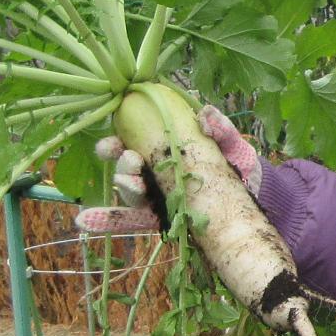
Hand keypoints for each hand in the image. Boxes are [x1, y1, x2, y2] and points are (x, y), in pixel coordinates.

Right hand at [73, 105, 261, 234]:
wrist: (251, 193)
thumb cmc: (234, 162)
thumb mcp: (231, 143)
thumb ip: (221, 129)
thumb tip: (206, 113)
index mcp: (163, 149)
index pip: (132, 141)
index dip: (117, 141)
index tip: (115, 141)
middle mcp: (154, 171)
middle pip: (127, 166)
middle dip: (123, 163)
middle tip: (134, 161)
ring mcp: (156, 196)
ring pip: (130, 192)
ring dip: (125, 187)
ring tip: (134, 185)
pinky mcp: (162, 217)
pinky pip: (131, 220)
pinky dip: (107, 221)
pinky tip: (83, 221)